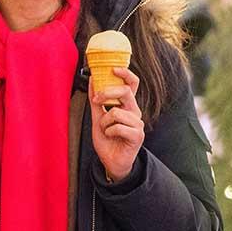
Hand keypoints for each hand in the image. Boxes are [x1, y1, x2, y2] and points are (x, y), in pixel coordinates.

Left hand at [89, 66, 144, 183]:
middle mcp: (135, 111)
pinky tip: (111, 137)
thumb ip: (96, 101)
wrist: (111, 162)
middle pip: (125, 92)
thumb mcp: (97, 118)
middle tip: (96, 101)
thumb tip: (93, 80)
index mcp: (127, 105)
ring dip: (104, 122)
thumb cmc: (107, 140)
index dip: (125, 73)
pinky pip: (118, 127)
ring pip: (117, 112)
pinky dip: (109, 132)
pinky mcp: (138, 135)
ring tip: (105, 130)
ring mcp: (138, 123)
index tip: (112, 69)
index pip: (132, 84)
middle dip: (107, 93)